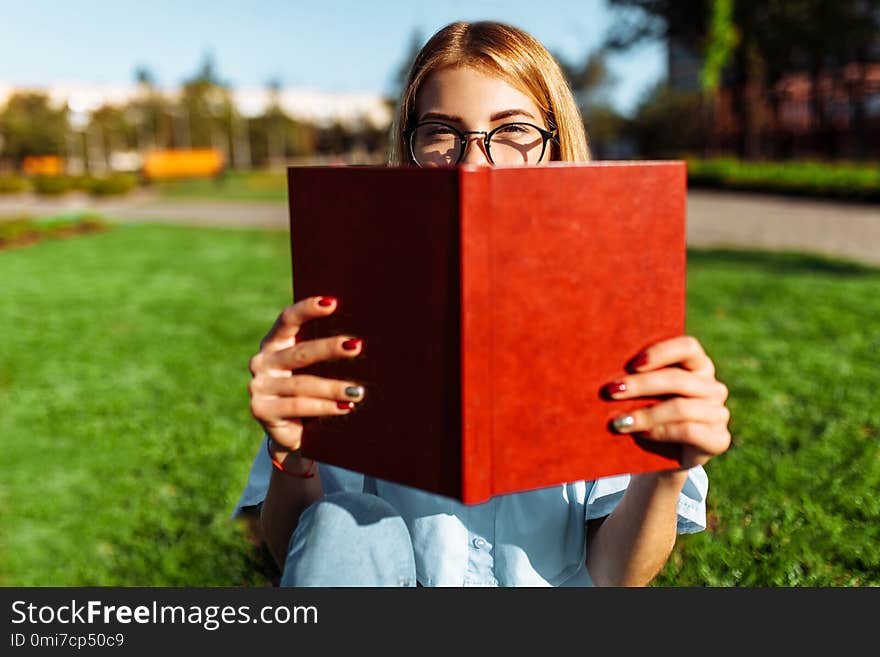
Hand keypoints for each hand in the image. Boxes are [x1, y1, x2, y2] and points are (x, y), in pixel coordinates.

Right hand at [248, 296, 364, 454]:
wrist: (291, 431)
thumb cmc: (310, 392)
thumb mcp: (314, 369)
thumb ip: (325, 353)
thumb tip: (360, 340)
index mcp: (274, 343)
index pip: (288, 320)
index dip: (308, 309)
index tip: (332, 303)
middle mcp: (262, 361)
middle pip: (300, 352)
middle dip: (329, 348)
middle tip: (356, 346)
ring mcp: (259, 386)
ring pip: (302, 383)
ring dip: (333, 387)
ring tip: (358, 391)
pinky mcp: (261, 410)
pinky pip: (298, 406)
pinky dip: (325, 406)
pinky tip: (345, 407)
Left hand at [601, 336, 730, 468]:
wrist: (662, 459)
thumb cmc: (648, 417)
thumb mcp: (643, 394)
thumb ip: (635, 377)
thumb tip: (604, 367)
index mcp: (697, 366)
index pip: (688, 347)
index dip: (661, 352)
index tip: (632, 364)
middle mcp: (712, 387)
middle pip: (677, 379)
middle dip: (640, 385)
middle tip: (611, 392)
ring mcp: (718, 413)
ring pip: (680, 407)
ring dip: (645, 414)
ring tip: (619, 422)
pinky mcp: (719, 439)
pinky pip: (688, 430)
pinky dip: (660, 431)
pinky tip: (641, 434)